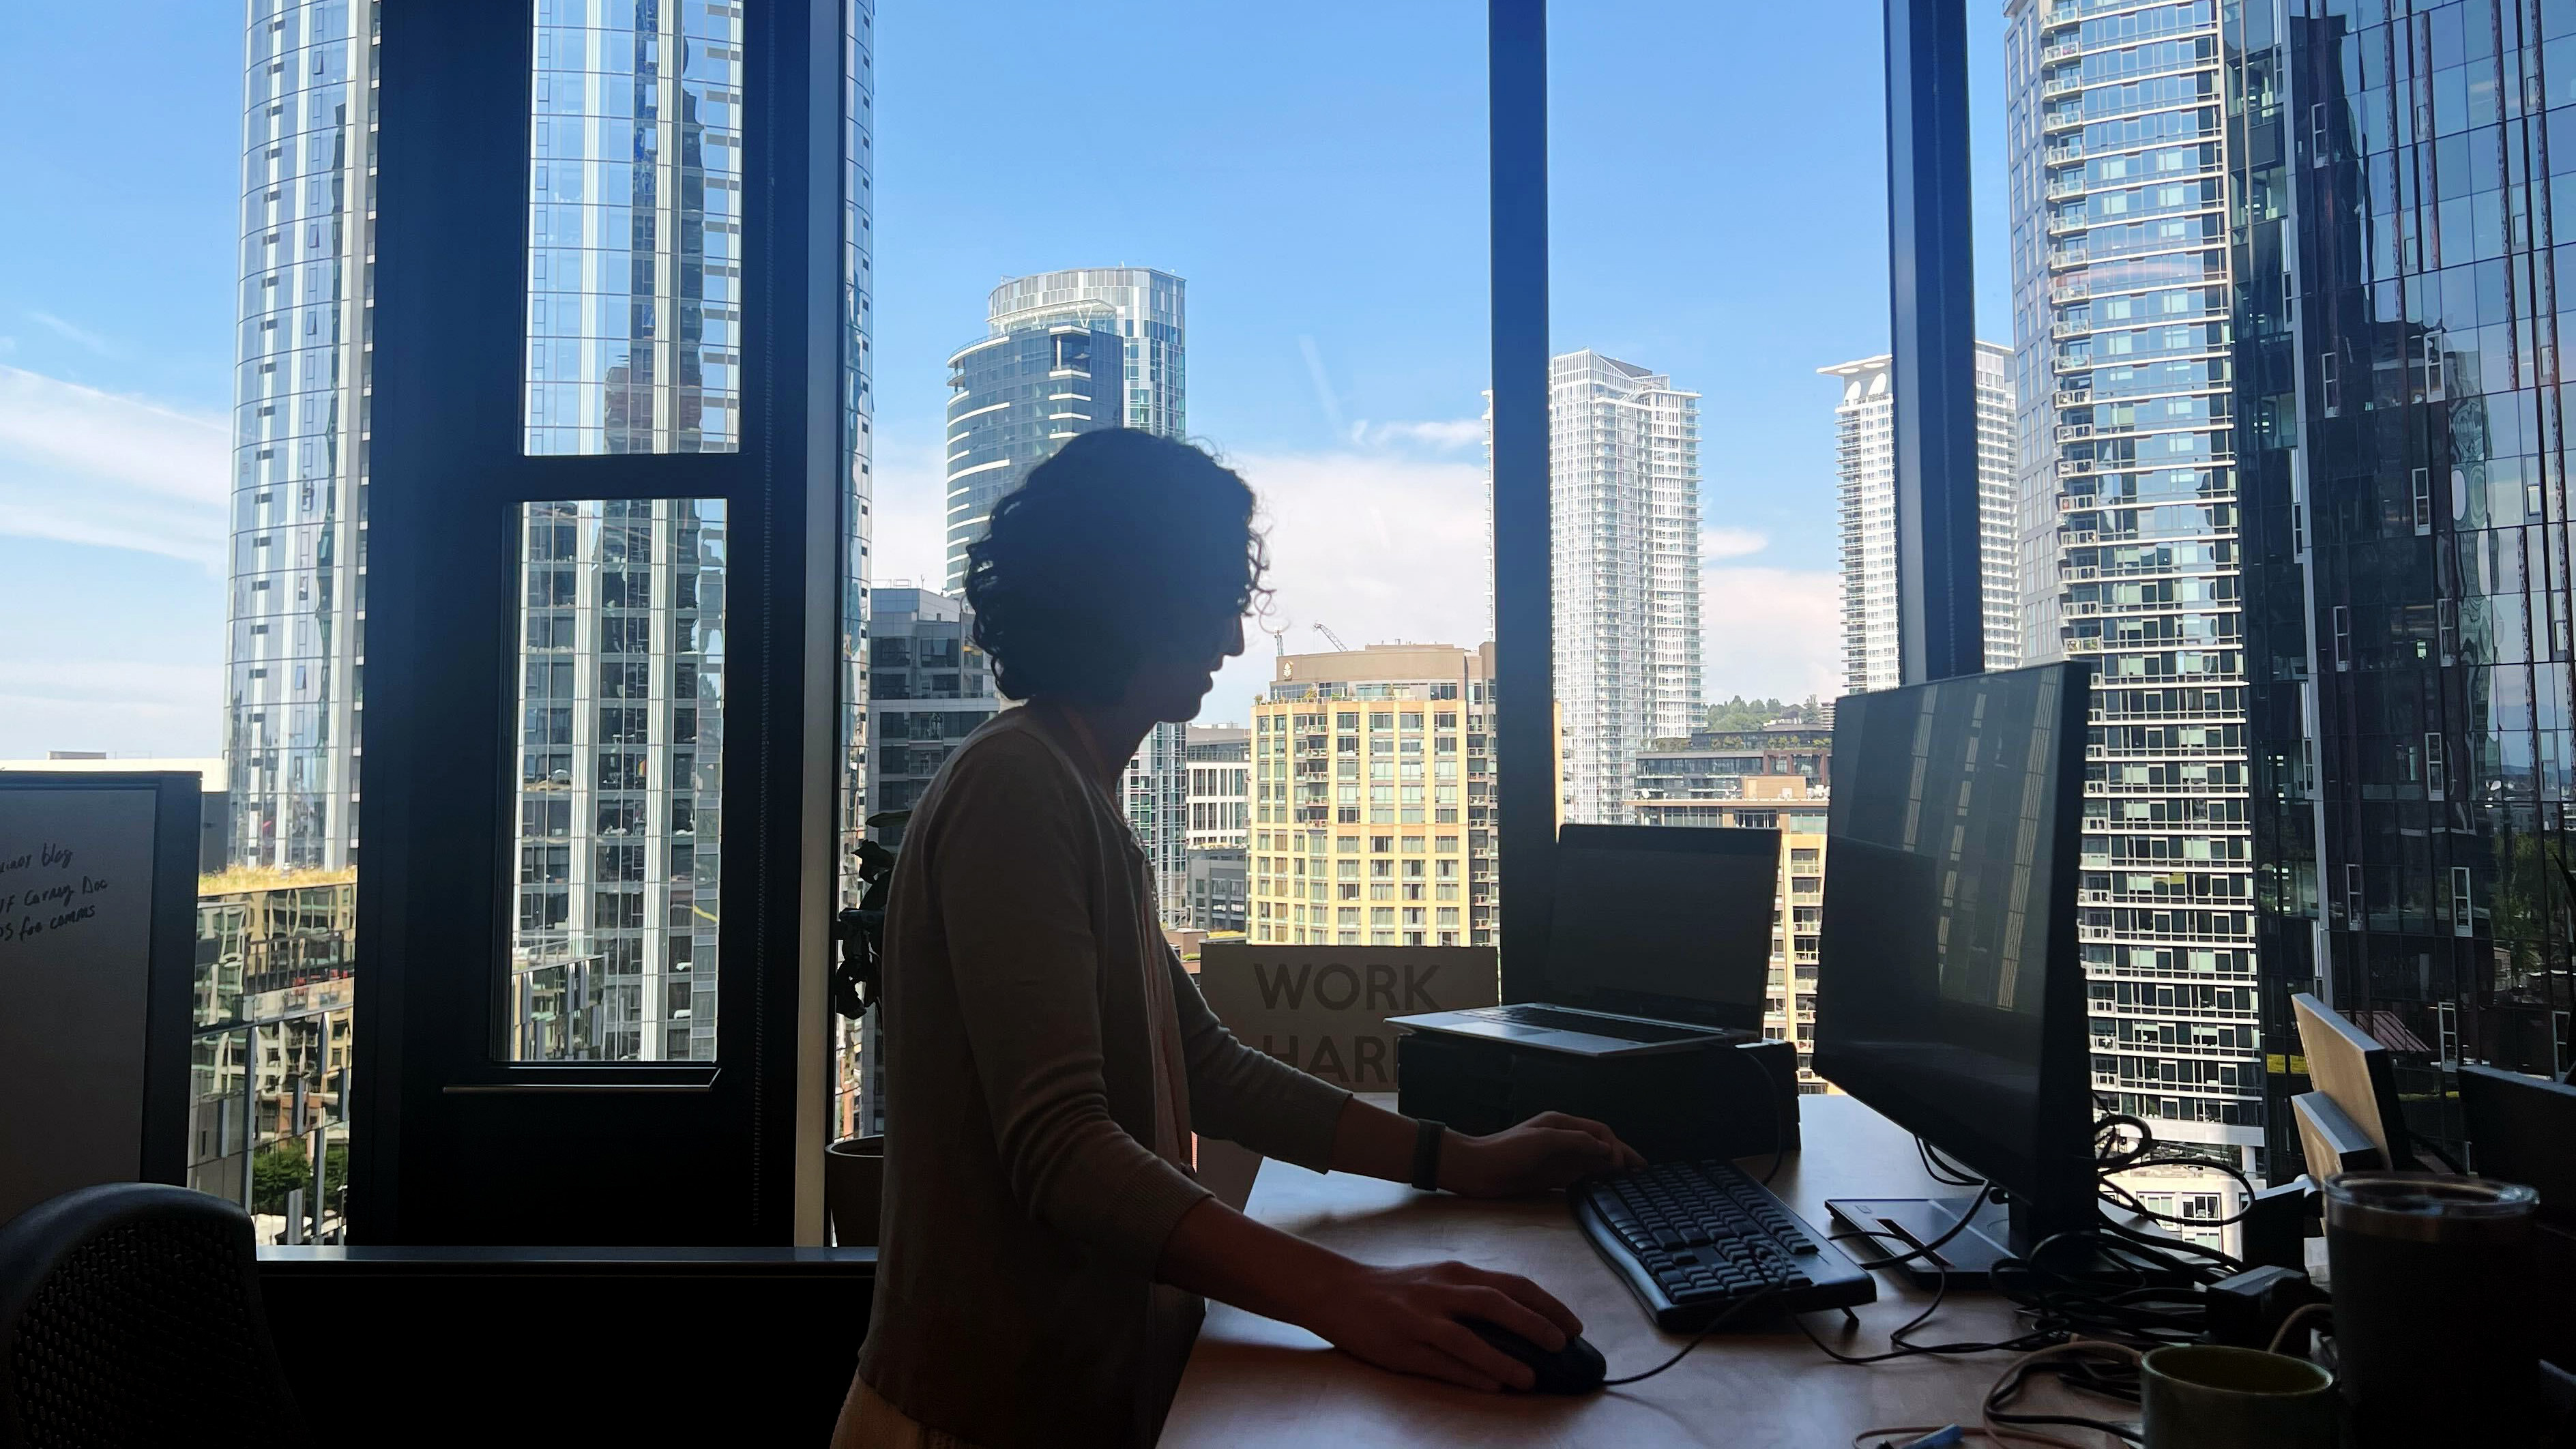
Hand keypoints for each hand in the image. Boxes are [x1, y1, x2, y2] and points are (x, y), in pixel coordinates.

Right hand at [1290, 1258, 1583, 1391]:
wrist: (1339, 1290)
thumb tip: (1525, 1323)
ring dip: (1503, 1358)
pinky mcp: (1401, 1344)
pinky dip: (1470, 1374)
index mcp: (1456, 1273)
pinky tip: (1492, 1386)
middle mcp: (1441, 1290)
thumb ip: (1475, 1297)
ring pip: (1469, 1337)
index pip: (1513, 1284)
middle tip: (1565, 1345)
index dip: (1547, 1304)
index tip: (1574, 1325)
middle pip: (1497, 1303)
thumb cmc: (1398, 1289)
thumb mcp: (1439, 1281)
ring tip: (1531, 1378)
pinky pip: (1441, 1362)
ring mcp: (1420, 1318)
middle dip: (1536, 1323)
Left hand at [1439, 1112, 1643, 1197]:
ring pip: (1592, 1162)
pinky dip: (1596, 1182)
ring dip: (1612, 1170)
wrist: (1475, 1170)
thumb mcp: (1543, 1141)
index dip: (1615, 1145)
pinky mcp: (1550, 1177)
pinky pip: (1579, 1178)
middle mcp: (1562, 1140)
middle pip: (1599, 1146)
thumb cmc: (1505, 1151)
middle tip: (1643, 1171)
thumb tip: (1606, 1149)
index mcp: (1561, 1124)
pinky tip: (1606, 1191)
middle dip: (1621, 1156)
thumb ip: (1576, 1142)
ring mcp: (1557, 1159)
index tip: (1623, 1165)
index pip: (1598, 1131)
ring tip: (1632, 1182)